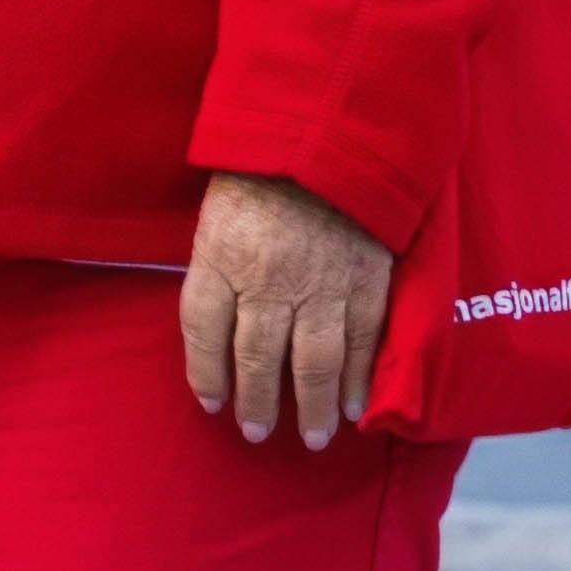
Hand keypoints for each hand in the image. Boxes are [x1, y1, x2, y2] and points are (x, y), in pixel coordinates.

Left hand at [181, 170, 392, 448]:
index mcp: (221, 255)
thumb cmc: (260, 171)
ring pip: (313, 364)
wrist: (329, 132)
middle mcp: (267, 280)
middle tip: (257, 434)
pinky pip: (363, 345)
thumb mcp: (216, 211)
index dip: (205, 373)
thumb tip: (215, 323)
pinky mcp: (367, 283)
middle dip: (258, 404)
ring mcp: (321, 285)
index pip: (203, 331)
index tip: (211, 402)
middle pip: (257, 359)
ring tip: (313, 437)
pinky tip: (358, 409)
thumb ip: (215, 265)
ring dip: (313, 408)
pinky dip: (362, 382)